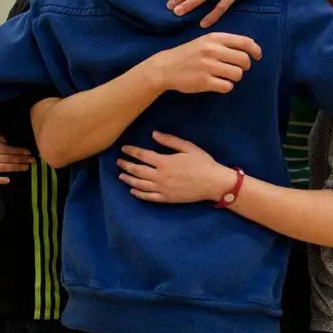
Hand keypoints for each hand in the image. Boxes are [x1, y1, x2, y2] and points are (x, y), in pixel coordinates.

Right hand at [0, 130, 33, 184]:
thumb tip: (5, 140)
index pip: (6, 149)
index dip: (18, 151)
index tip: (28, 152)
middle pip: (7, 159)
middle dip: (21, 159)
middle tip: (31, 160)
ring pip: (3, 167)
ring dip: (16, 167)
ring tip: (26, 167)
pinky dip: (0, 180)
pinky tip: (8, 180)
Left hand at [118, 131, 237, 203]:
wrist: (213, 183)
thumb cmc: (203, 162)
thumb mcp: (188, 147)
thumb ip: (169, 140)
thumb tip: (153, 134)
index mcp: (164, 162)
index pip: (142, 155)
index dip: (131, 151)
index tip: (123, 149)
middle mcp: (160, 176)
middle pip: (137, 170)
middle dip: (126, 165)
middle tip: (118, 162)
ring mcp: (162, 189)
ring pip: (140, 184)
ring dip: (128, 179)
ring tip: (121, 176)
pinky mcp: (166, 199)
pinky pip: (148, 197)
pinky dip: (139, 194)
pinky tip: (133, 191)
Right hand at [147, 32, 261, 94]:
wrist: (166, 66)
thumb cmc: (190, 53)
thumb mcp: (206, 41)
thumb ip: (226, 43)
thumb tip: (251, 46)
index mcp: (215, 38)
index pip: (245, 42)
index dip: (255, 50)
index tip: (257, 56)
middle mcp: (212, 50)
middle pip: (244, 60)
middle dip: (245, 67)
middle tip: (237, 69)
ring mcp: (208, 66)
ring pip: (237, 74)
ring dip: (234, 77)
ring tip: (225, 76)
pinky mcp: (204, 81)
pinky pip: (227, 86)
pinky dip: (226, 86)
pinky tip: (218, 83)